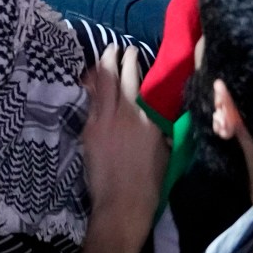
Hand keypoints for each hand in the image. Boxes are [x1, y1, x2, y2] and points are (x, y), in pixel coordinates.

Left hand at [80, 46, 166, 237]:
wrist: (121, 205)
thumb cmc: (149, 182)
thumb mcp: (164, 150)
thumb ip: (157, 127)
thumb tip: (155, 118)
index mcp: (142, 117)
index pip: (134, 79)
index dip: (131, 61)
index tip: (132, 52)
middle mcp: (119, 113)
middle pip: (110, 76)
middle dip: (111, 57)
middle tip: (113, 47)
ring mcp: (99, 122)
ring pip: (95, 87)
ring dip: (98, 69)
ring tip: (101, 59)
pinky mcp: (87, 133)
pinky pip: (89, 104)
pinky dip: (91, 90)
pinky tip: (92, 87)